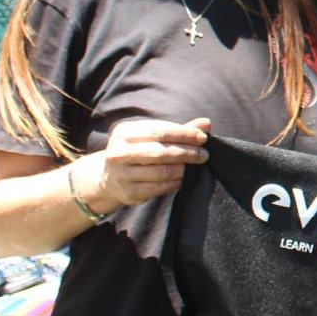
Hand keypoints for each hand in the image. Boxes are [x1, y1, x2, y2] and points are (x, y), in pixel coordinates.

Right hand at [76, 117, 210, 212]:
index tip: (203, 138)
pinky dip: (176, 182)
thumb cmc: (138, 150)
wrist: (110, 177)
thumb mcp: (152, 136)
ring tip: (195, 166)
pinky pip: (160, 187)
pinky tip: (183, 178)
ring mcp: (122, 174)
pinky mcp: (130, 192)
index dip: (184, 134)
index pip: (160, 131)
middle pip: (161, 152)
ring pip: (162, 171)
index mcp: (124, 132)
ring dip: (183, 169)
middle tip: (204, 155)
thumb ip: (179, 130)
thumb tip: (206, 123)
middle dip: (187, 153)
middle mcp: (119, 152)